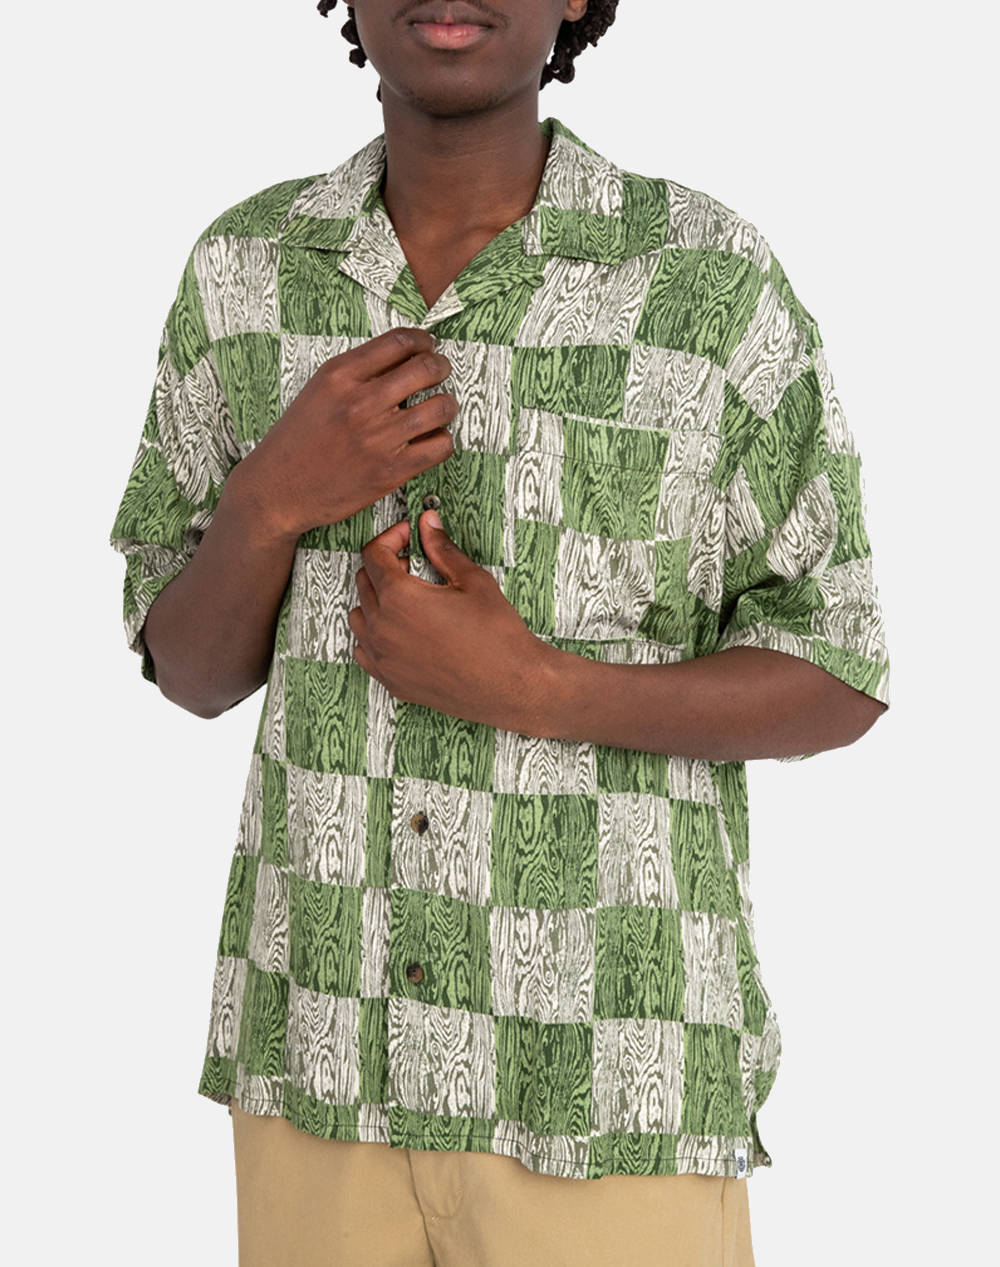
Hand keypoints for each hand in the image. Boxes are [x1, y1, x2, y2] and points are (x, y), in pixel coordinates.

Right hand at [231, 328, 458, 542]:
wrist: (279, 490)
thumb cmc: (297, 441)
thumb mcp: (318, 391)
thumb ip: (357, 373)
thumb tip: (403, 357)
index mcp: (340, 376)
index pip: (399, 342)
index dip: (424, 341)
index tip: (428, 346)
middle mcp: (361, 403)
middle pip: (426, 368)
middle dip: (441, 366)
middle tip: (440, 372)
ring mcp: (378, 438)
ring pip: (441, 408)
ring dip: (447, 405)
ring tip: (440, 408)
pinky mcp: (391, 471)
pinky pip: (440, 447)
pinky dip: (443, 440)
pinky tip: (431, 440)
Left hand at [348, 509, 555, 731]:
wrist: (511, 686)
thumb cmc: (498, 637)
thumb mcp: (472, 581)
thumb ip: (442, 549)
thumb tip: (428, 524)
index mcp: (399, 598)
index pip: (373, 555)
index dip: (391, 538)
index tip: (407, 536)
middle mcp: (383, 628)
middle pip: (363, 582)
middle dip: (385, 566)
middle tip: (414, 566)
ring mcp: (383, 658)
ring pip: (358, 616)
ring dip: (376, 601)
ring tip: (408, 601)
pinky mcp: (391, 680)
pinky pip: (364, 650)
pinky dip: (375, 636)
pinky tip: (401, 632)